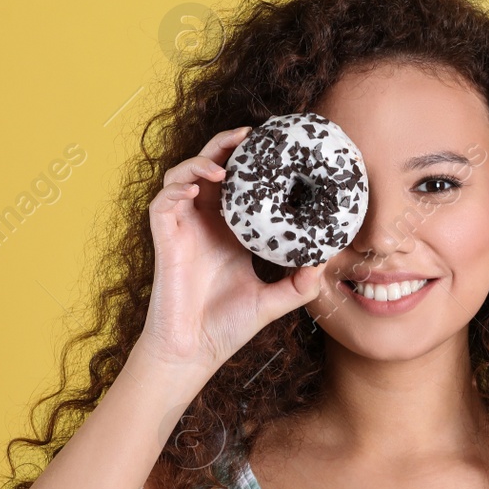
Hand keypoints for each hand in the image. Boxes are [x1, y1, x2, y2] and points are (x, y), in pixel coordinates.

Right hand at [138, 126, 326, 372]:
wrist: (193, 352)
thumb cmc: (227, 327)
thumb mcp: (274, 300)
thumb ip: (300, 284)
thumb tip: (326, 262)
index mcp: (229, 231)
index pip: (237, 183)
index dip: (249, 160)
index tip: (273, 145)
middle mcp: (204, 223)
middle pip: (210, 168)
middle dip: (225, 145)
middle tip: (250, 135)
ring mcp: (182, 229)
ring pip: (182, 176)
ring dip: (200, 161)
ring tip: (224, 163)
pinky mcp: (164, 239)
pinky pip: (163, 202)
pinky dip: (178, 186)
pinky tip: (198, 186)